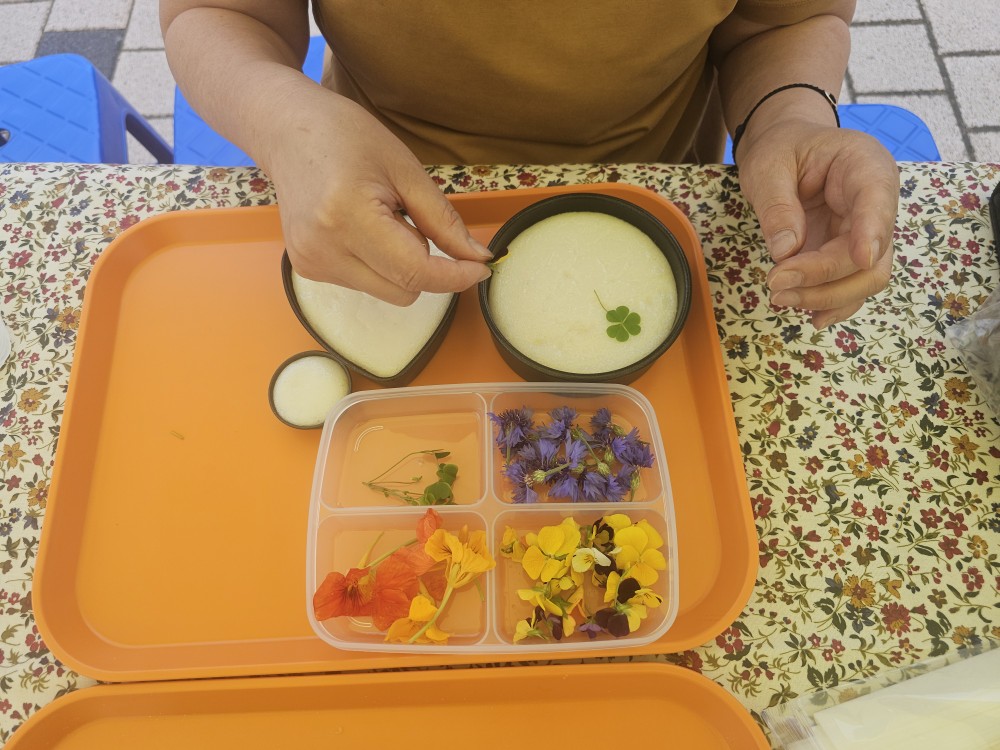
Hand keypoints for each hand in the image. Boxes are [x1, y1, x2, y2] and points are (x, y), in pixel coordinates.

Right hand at [261, 90, 491, 304]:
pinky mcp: (307, 270)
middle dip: (425, 265)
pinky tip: (362, 227)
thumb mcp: (405, 169)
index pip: (416, 272)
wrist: (285, 129)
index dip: (456, 276)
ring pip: (388, 292)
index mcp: (348, 217)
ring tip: (380, 217)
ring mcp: (311, 264)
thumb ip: (443, 220)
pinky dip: (379, 264)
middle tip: (411, 217)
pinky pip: (366, 284)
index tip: (481, 268)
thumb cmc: (345, 136)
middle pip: (405, 291)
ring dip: (401, 265)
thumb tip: (477, 258)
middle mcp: (324, 249)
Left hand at [736, 120, 898, 327]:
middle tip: (776, 285)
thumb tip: (786, 251)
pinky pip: (851, 285)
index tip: (860, 258)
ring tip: (780, 298)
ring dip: (826, 297)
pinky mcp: (849, 254)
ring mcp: (866, 232)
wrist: (787, 150)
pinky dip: (832, 303)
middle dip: (826, 278)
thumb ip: (776, 205)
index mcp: (865, 165)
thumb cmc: (781, 148)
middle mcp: (876, 203)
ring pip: (865, 278)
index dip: (873, 232)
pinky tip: (809, 315)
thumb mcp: (768, 165)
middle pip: (872, 255)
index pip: (878, 200)